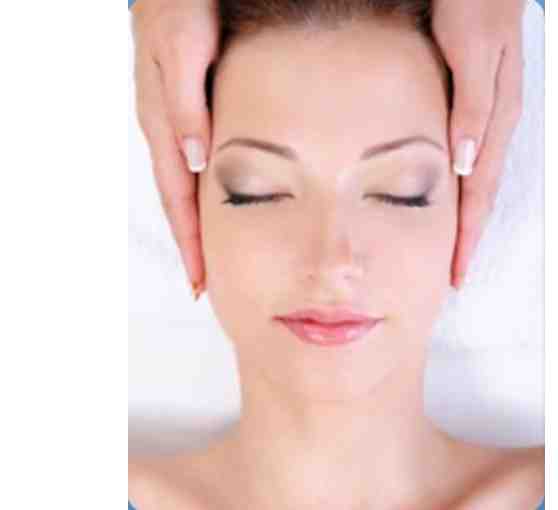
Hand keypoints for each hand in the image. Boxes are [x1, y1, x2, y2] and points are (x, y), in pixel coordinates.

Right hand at [131, 0, 219, 298]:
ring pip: (188, 183)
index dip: (190, 241)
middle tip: (209, 284)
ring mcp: (179, 118)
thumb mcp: (183, 50)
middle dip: (193, 244)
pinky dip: (207, 189)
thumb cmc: (180, 2)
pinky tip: (220, 199)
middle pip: (180, 199)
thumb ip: (187, 104)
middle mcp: (169, 126)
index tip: (203, 282)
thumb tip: (196, 162)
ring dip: (199, 221)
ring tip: (214, 254)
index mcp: (164, 122)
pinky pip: (197, 159)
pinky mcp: (192, 104)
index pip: (177, 197)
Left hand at [432, 0, 524, 288]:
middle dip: (467, 237)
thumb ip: (471, 108)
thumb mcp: (471, 55)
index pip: (479, 193)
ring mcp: (486, 118)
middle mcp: (493, 126)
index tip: (456, 271)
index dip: (467, 234)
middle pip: (480, 195)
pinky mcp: (473, 107)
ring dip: (465, 217)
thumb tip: (466, 165)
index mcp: (495, 120)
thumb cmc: (475, 8)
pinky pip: (469, 159)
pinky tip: (451, 196)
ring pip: (476, 181)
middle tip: (453, 274)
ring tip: (453, 247)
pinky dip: (461, 188)